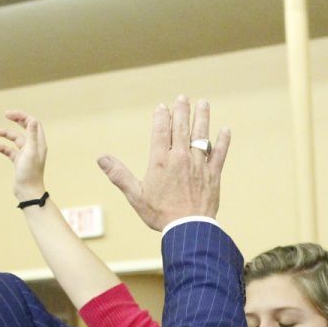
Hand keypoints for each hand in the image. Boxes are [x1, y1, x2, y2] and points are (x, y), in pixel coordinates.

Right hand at [0, 110, 46, 201]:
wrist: (28, 192)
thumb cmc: (30, 174)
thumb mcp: (30, 152)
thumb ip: (32, 136)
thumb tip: (32, 120)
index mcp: (39, 143)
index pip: (33, 124)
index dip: (23, 116)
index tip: (11, 114)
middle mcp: (34, 147)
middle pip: (25, 128)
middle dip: (16, 120)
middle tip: (6, 114)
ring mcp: (26, 154)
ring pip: (15, 139)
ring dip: (4, 134)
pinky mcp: (19, 161)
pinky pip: (9, 151)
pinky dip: (2, 147)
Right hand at [96, 96, 230, 231]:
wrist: (189, 229)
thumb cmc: (160, 214)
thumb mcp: (135, 196)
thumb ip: (119, 175)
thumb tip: (101, 158)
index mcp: (161, 161)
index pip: (160, 131)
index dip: (161, 117)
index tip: (162, 107)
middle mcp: (181, 158)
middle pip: (181, 128)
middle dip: (182, 110)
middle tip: (183, 97)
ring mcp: (199, 165)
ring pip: (201, 136)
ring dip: (202, 118)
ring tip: (203, 104)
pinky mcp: (213, 174)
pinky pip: (219, 154)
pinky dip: (223, 141)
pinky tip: (225, 130)